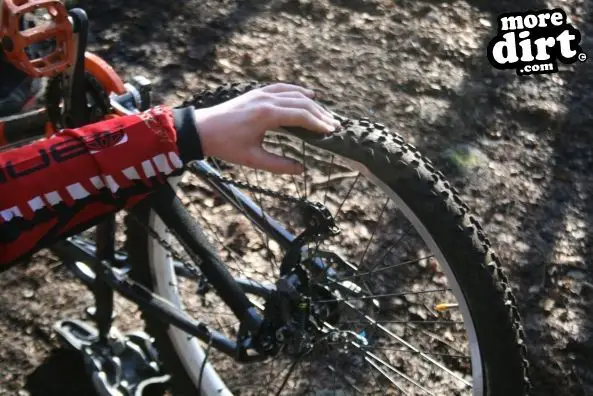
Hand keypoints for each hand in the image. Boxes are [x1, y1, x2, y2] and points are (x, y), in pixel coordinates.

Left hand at [194, 83, 339, 173]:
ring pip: (294, 94)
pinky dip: (297, 91)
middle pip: (302, 103)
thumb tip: (301, 169)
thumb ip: (279, 165)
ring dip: (312, 104)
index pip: (301, 115)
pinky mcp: (257, 93)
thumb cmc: (226, 146)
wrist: (202, 129)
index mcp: (266, 115)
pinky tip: (308, 95)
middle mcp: (266, 99)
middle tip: (335, 125)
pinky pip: (282, 88)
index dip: (318, 124)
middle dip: (320, 115)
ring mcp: (261, 93)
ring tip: (326, 115)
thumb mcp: (253, 159)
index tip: (331, 132)